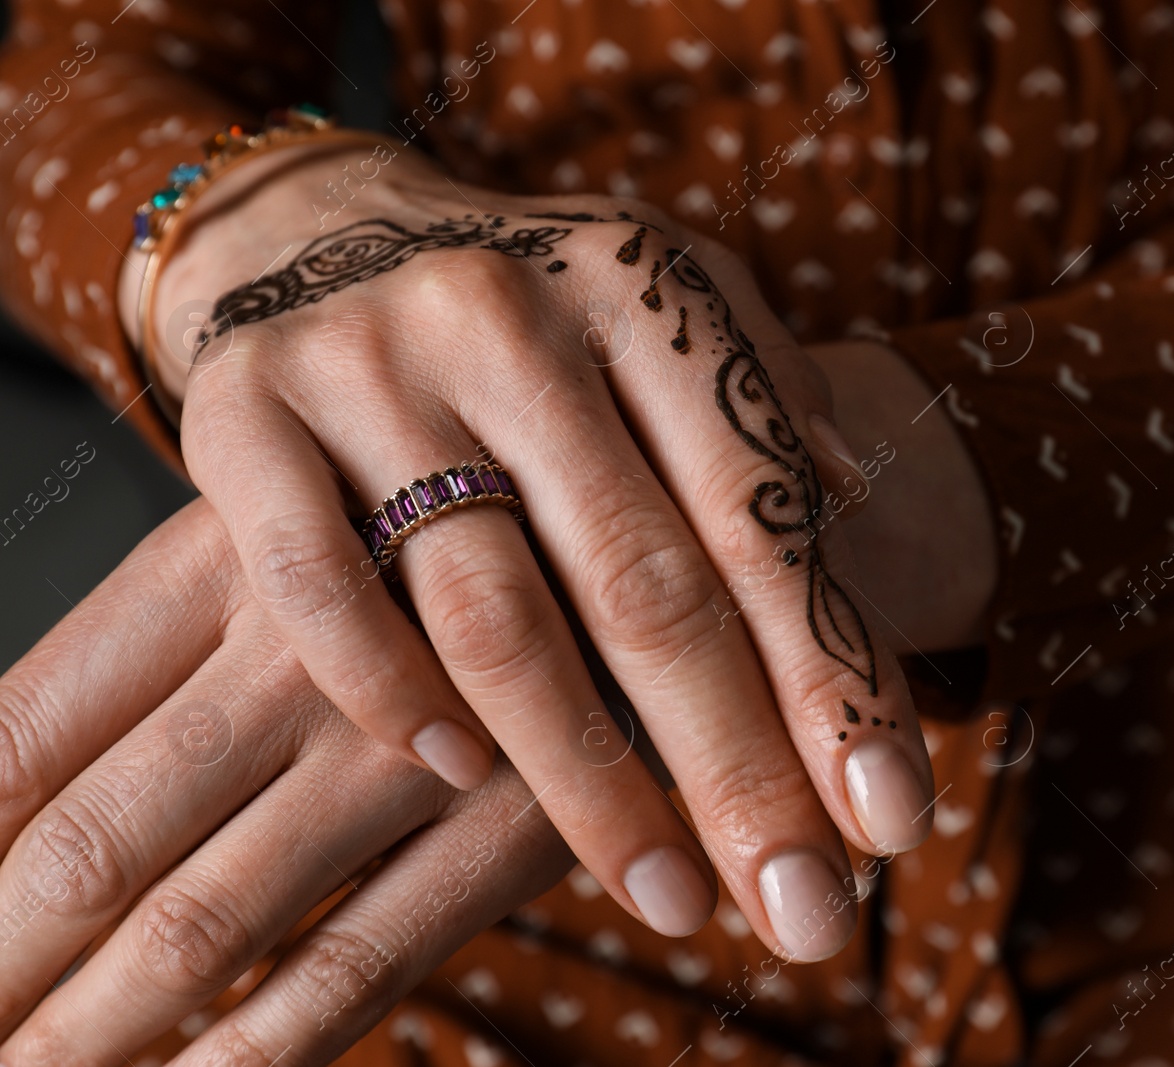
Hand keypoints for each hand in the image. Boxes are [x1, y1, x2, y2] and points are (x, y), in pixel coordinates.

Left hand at [0, 499, 572, 1065]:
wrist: (647, 533)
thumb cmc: (433, 550)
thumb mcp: (287, 549)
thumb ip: (151, 662)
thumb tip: (9, 799)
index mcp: (220, 560)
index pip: (19, 735)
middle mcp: (303, 646)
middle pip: (93, 845)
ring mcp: (412, 740)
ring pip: (203, 922)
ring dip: (89, 1034)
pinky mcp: (516, 820)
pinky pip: (359, 961)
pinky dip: (254, 1052)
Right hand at [121, 139, 940, 959]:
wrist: (317, 225)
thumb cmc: (538, 310)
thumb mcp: (666, 310)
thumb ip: (761, 400)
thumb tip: (864, 505)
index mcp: (644, 291)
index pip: (759, 511)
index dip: (831, 676)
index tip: (893, 821)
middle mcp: (511, 316)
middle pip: (645, 583)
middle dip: (736, 767)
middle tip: (800, 912)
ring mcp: (369, 362)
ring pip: (494, 612)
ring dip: (588, 779)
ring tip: (667, 898)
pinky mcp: (239, 411)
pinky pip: (316, 583)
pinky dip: (389, 689)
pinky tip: (460, 775)